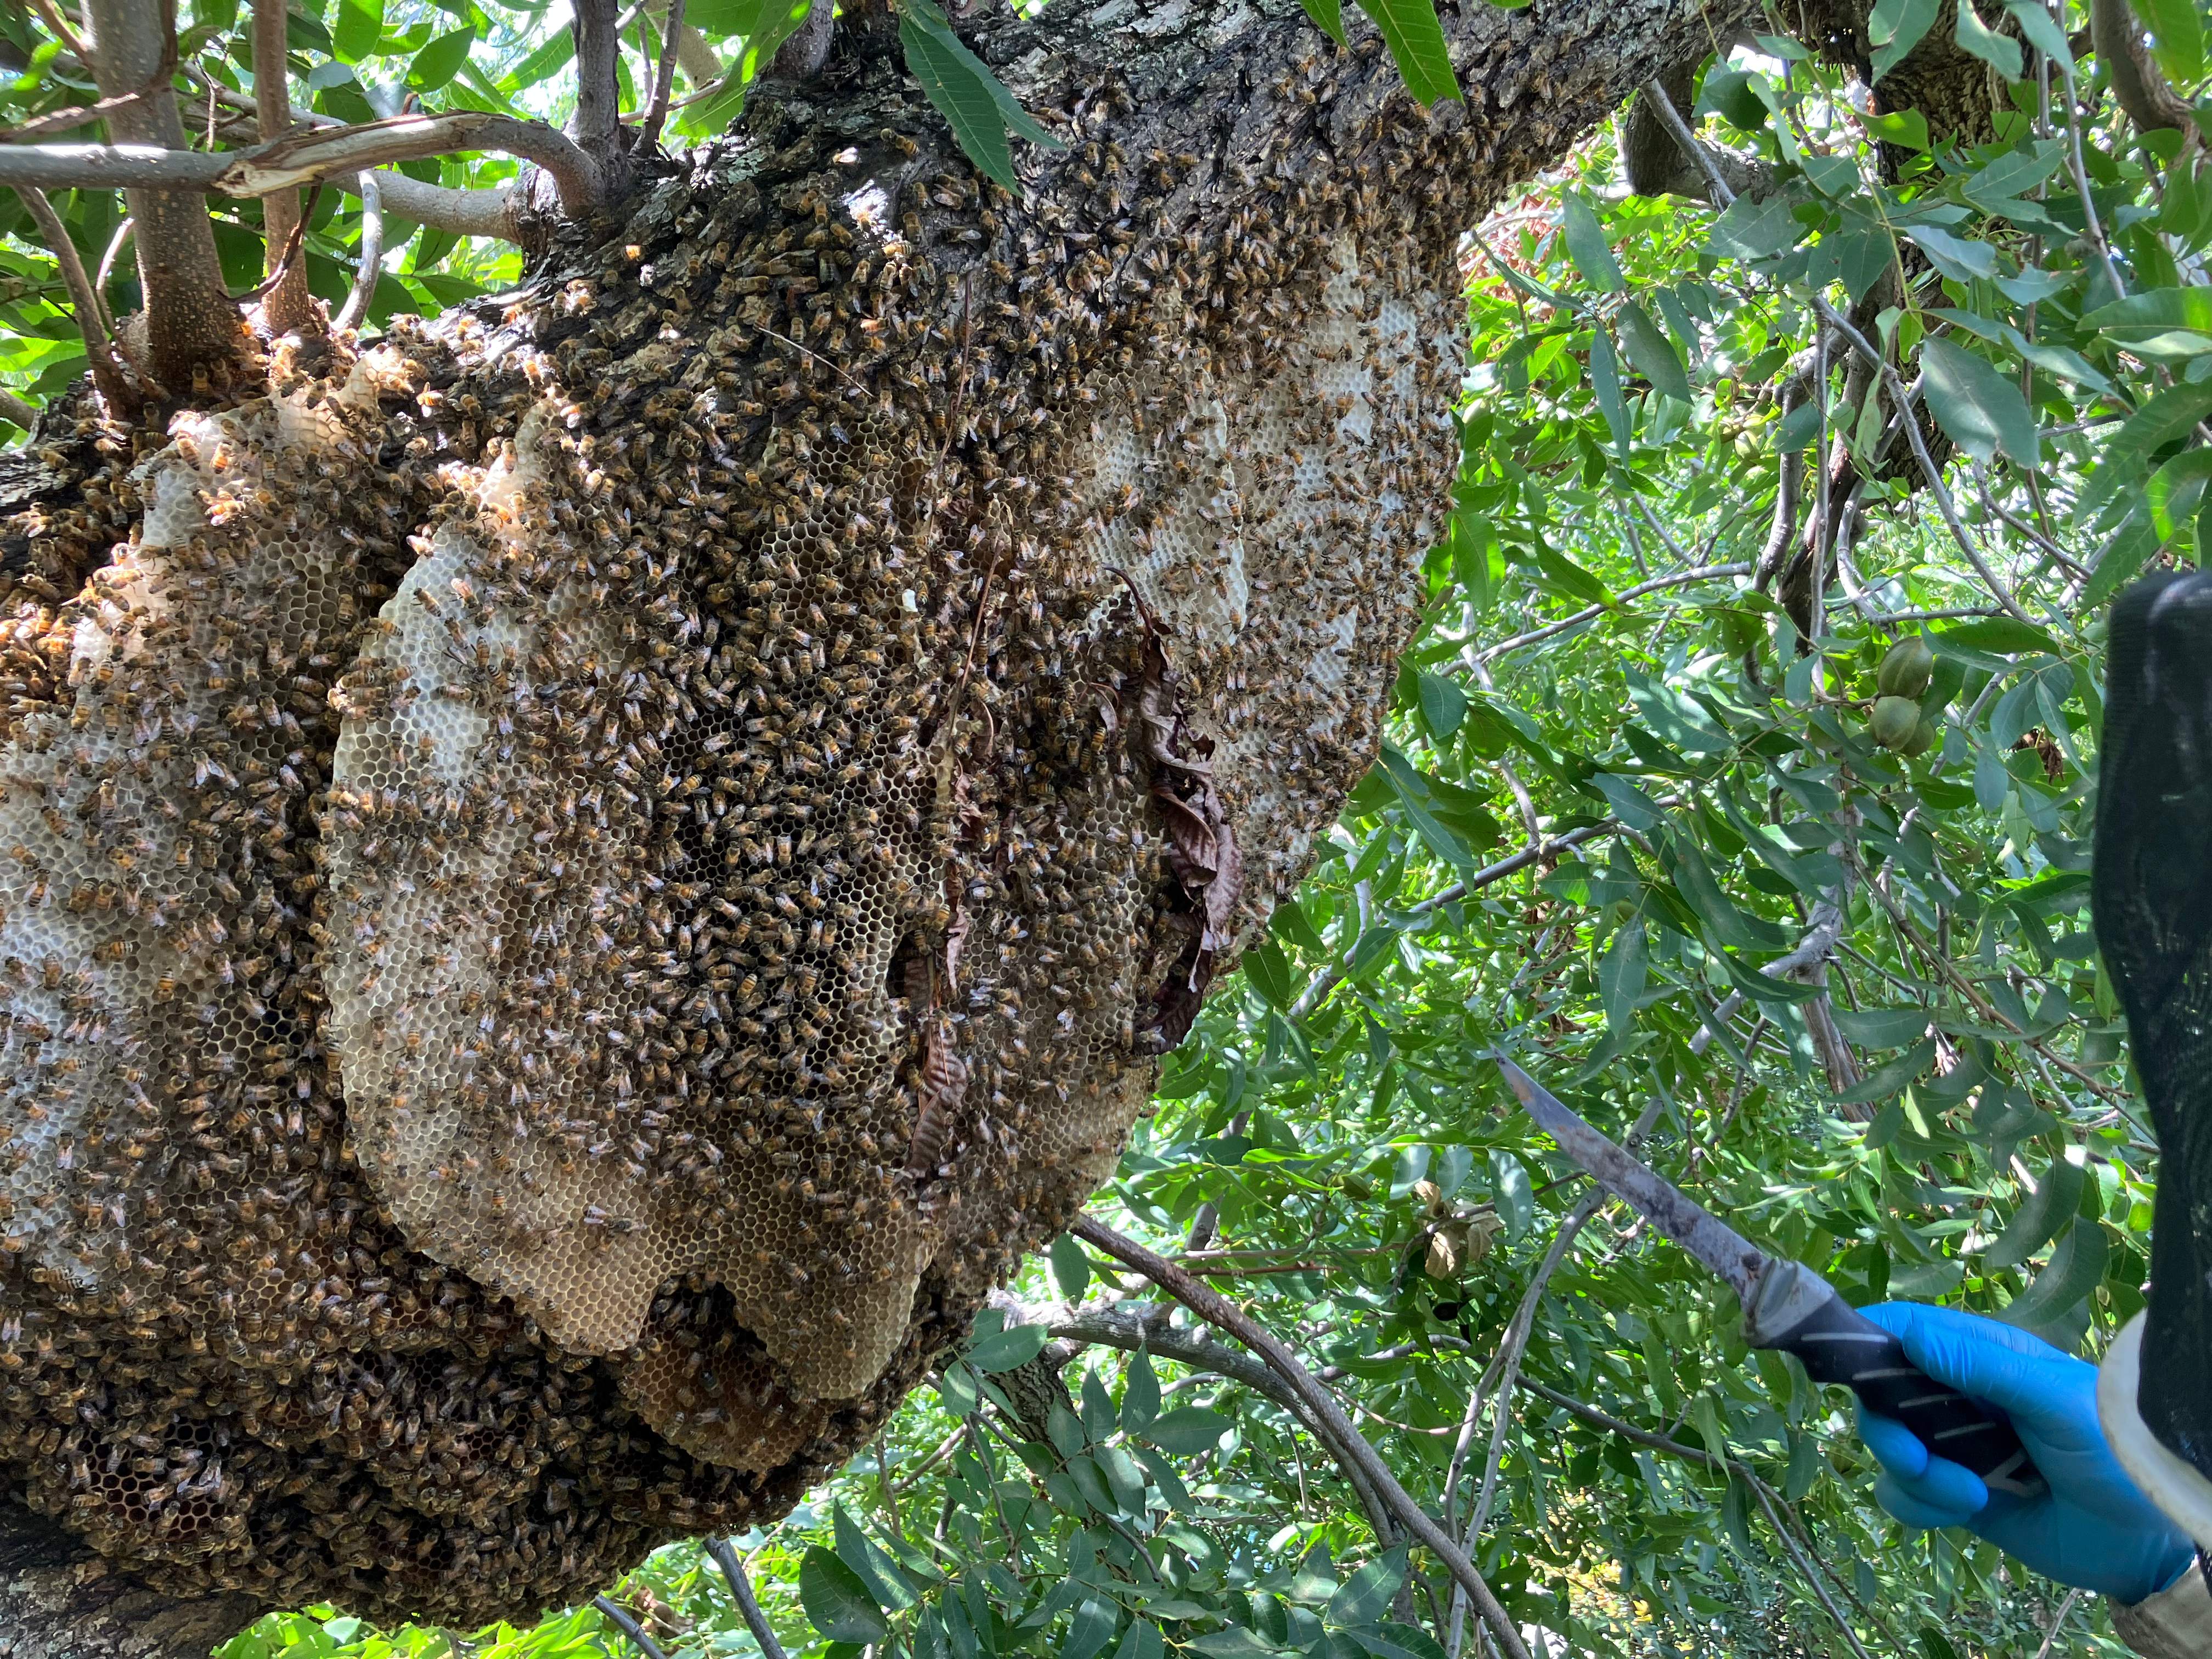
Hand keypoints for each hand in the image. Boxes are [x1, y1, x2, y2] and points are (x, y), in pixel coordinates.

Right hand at [1854, 1302, 2194, 1603]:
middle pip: (1880, 1396)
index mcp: (1981, 1356)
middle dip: (1889, 1431)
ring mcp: (1954, 1446)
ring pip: (1888, 1450)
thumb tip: (1905, 1332)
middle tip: (1917, 1458)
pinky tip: (1963, 1511)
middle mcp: (1958, 1396)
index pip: (1904, 1330)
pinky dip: (1920, 1506)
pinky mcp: (1955, 1494)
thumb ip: (1981, 1365)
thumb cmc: (2113, 1449)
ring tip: (1965, 1495)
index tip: (1836, 1364)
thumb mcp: (2053, 1399)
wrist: (2149, 1540)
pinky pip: (1904, 1495)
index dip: (1863, 1340)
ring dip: (1912, 1476)